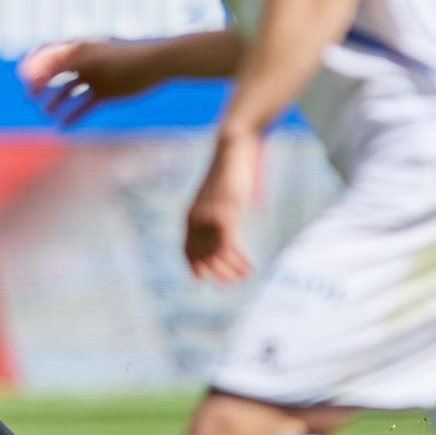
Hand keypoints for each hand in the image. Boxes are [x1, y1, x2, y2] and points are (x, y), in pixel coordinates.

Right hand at [17, 40, 160, 125]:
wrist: (159, 64)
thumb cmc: (125, 58)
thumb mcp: (91, 59)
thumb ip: (61, 63)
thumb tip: (35, 70)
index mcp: (79, 48)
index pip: (48, 53)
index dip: (34, 64)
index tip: (24, 79)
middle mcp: (84, 63)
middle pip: (54, 74)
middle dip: (40, 85)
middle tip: (30, 97)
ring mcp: (94, 78)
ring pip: (68, 91)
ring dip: (55, 101)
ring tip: (46, 113)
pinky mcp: (105, 93)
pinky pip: (83, 105)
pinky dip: (73, 115)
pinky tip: (63, 126)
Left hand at [185, 131, 259, 283]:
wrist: (233, 151)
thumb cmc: (228, 175)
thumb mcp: (218, 199)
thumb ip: (216, 216)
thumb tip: (222, 229)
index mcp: (190, 216)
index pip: (186, 249)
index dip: (193, 266)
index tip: (200, 279)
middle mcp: (196, 219)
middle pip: (202, 255)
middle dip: (216, 272)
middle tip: (230, 283)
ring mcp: (210, 217)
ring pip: (216, 253)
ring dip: (230, 269)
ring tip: (244, 277)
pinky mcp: (226, 213)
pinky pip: (229, 244)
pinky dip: (238, 258)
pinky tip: (249, 266)